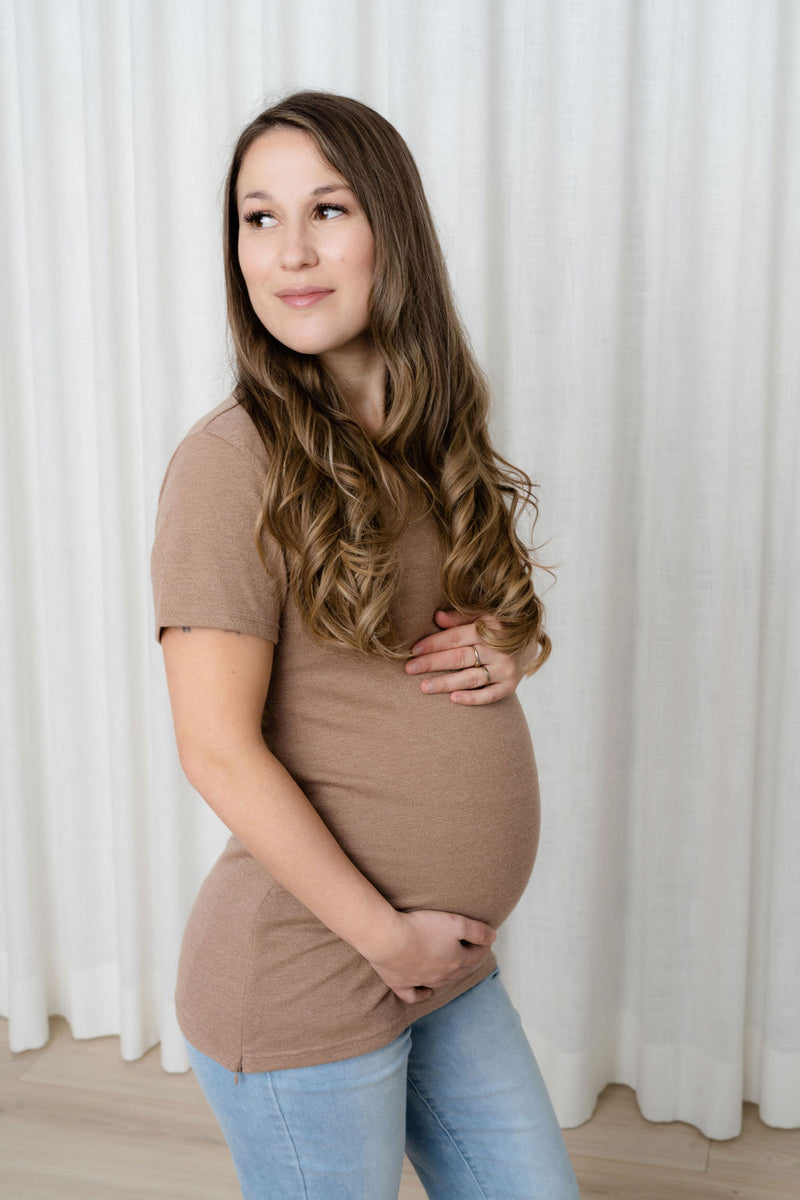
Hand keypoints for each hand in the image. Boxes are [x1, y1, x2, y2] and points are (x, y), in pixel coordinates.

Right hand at [365, 909, 497, 1003]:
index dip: (482, 946)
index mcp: (455, 961)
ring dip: (449, 975)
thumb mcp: (456, 922)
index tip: (485, 940)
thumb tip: (493, 937)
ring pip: (440, 982)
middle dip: (468, 960)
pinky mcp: (400, 983)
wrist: (388, 939)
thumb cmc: (421, 928)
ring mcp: (420, 981)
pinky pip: (413, 995)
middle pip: (459, 969)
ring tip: (452, 966)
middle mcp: (441, 975)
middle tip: (471, 951)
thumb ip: (477, 930)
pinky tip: (425, 992)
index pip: (475, 955)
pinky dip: (421, 995)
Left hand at [404, 609, 539, 704]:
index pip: (455, 638)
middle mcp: (498, 649)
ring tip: (424, 687)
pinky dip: (472, 698)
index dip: (433, 644)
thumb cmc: (498, 627)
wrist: (529, 642)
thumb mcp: (483, 615)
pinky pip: (490, 695)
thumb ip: (460, 616)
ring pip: (470, 678)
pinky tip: (453, 699)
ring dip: (446, 683)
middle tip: (410, 669)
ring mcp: (505, 669)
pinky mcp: (510, 686)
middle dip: (432, 663)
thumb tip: (437, 617)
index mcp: (489, 628)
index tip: (413, 650)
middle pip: (459, 658)